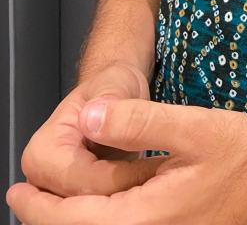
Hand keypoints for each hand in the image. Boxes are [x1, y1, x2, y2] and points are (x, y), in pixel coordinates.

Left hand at [6, 95, 246, 224]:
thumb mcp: (193, 127)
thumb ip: (139, 121)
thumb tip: (88, 114)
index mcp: (148, 219)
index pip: (74, 222)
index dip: (39, 208)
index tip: (17, 189)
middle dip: (49, 217)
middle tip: (25, 196)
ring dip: (74, 219)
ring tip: (54, 199)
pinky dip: (101, 220)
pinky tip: (100, 203)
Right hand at [10, 61, 162, 200]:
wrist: (112, 94)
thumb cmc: (111, 88)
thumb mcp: (116, 82)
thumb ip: (110, 99)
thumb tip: (95, 116)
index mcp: (43, 152)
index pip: (85, 181)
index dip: (123, 177)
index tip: (155, 167)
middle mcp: (42, 179)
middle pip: (89, 202)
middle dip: (125, 191)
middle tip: (158, 173)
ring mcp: (56, 194)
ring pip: (96, 213)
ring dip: (126, 198)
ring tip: (154, 177)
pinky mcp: (74, 201)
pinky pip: (101, 213)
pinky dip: (124, 202)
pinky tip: (144, 187)